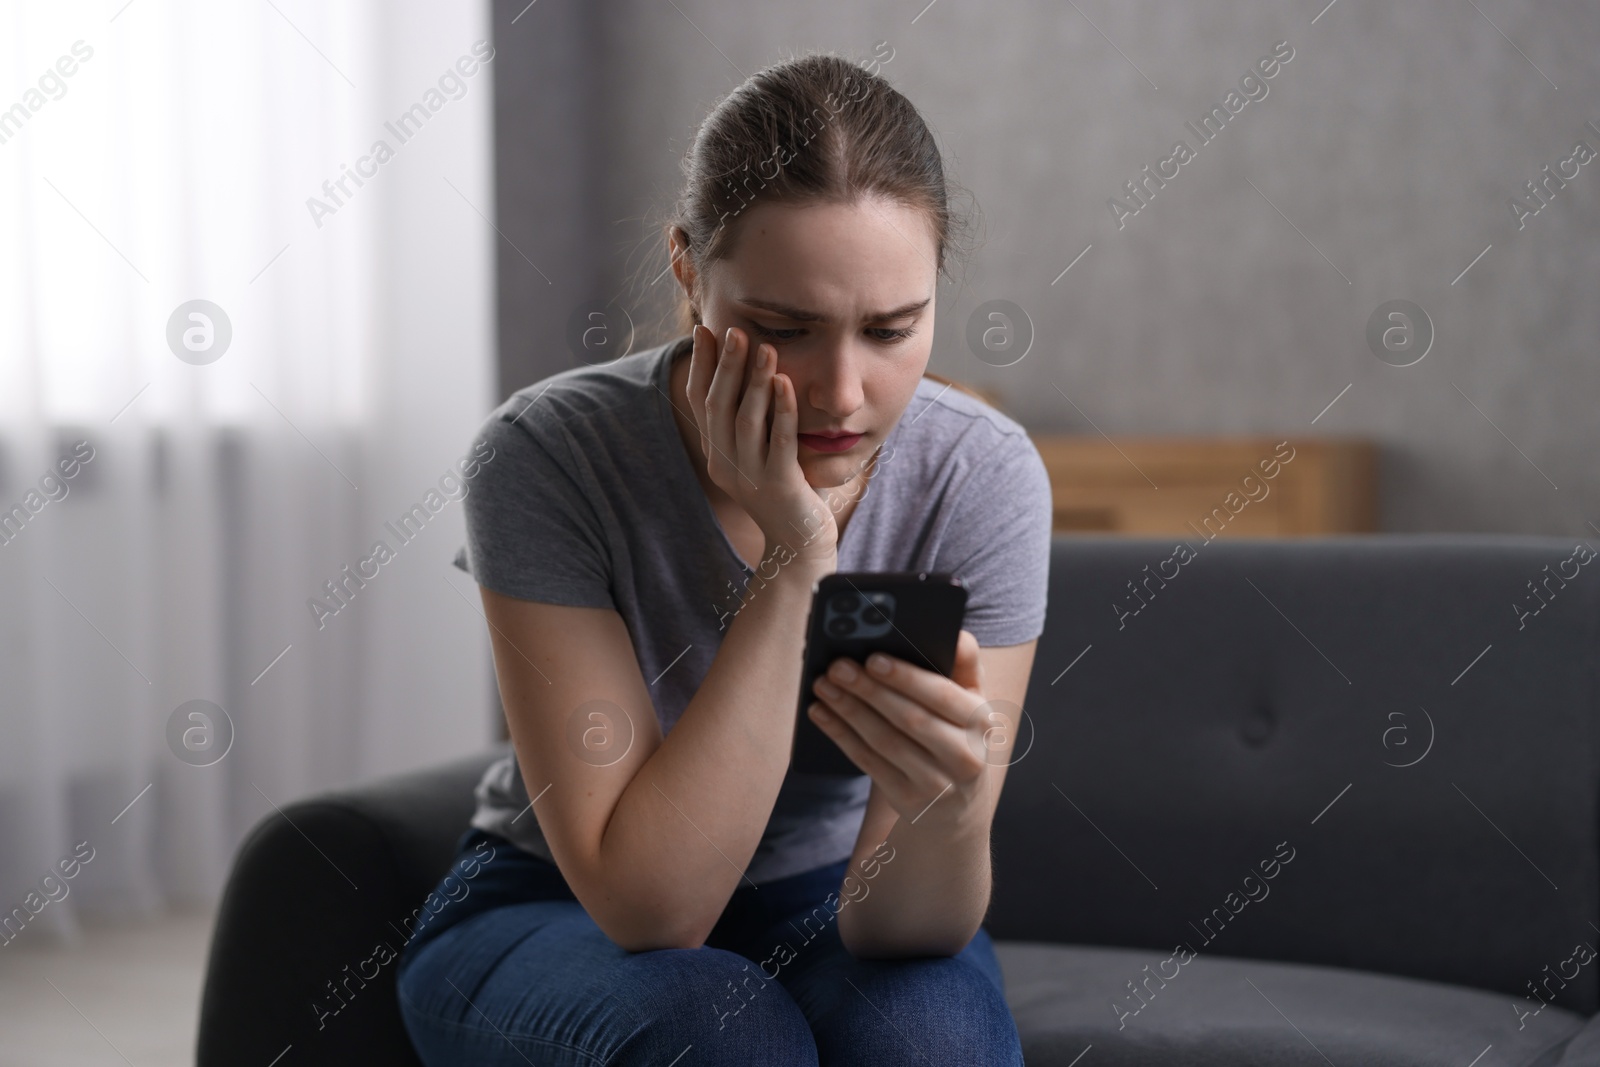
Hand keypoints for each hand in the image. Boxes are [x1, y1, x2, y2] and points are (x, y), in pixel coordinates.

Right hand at [686, 323, 837, 560]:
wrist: (798, 544)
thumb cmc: (784, 491)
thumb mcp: (758, 454)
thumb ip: (749, 421)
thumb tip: (746, 373)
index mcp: (716, 454)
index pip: (699, 403)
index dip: (700, 366)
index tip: (703, 331)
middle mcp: (726, 464)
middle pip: (718, 407)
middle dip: (727, 367)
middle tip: (736, 331)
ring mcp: (751, 477)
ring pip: (746, 422)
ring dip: (755, 383)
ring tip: (767, 349)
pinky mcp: (780, 486)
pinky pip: (779, 443)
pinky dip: (782, 411)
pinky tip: (787, 384)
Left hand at [805, 630, 1004, 827]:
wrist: (958, 805)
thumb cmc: (958, 735)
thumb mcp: (971, 703)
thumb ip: (965, 665)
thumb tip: (955, 633)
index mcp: (981, 722)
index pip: (942, 696)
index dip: (906, 678)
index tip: (873, 658)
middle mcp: (965, 756)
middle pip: (910, 719)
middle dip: (869, 690)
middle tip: (837, 666)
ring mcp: (936, 783)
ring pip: (885, 741)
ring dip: (849, 710)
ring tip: (824, 684)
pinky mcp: (907, 798)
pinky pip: (868, 762)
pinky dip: (841, 734)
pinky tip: (821, 712)